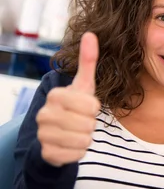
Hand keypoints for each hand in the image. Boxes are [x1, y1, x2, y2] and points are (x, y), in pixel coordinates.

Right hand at [36, 32, 100, 167]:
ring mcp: (43, 134)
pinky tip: (70, 145)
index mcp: (56, 95)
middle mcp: (44, 114)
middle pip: (88, 123)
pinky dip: (79, 151)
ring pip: (83, 140)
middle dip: (91, 124)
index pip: (91, 105)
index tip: (86, 107)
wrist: (56, 134)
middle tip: (81, 121)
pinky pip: (76, 154)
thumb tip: (90, 33)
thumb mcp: (84, 85)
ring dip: (86, 138)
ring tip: (76, 132)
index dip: (94, 108)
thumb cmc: (74, 106)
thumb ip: (88, 61)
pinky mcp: (47, 153)